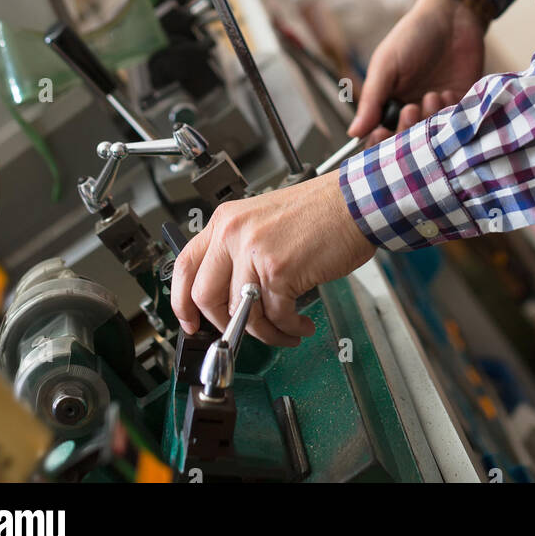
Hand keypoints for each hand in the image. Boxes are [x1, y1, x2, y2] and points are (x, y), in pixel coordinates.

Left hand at [170, 172, 375, 346]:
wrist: (353, 202)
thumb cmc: (318, 211)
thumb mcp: (263, 220)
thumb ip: (240, 253)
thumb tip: (229, 297)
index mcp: (225, 221)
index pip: (184, 265)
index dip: (181, 302)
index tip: (189, 323)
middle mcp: (234, 234)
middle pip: (205, 297)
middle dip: (224, 325)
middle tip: (242, 334)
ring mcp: (255, 251)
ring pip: (243, 313)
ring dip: (266, 333)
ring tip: (285, 330)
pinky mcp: (279, 270)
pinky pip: (277, 316)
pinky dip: (290, 329)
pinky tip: (301, 324)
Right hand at [349, 0, 484, 143]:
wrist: (452, 15)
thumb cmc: (413, 35)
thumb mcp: (386, 64)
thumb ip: (372, 99)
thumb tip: (353, 132)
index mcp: (391, 103)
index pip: (383, 136)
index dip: (382, 142)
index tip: (382, 133)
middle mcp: (415, 110)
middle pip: (409, 141)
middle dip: (409, 130)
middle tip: (411, 108)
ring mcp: (440, 109)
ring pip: (435, 135)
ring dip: (433, 119)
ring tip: (433, 94)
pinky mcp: (465, 104)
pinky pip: (459, 124)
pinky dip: (453, 114)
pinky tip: (449, 92)